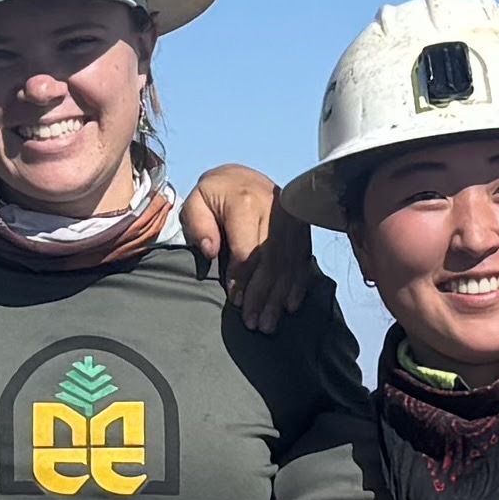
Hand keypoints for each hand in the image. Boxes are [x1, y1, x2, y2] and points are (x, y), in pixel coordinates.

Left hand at [185, 163, 324, 332]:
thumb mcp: (196, 201)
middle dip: (263, 296)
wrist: (239, 176)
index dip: (242, 279)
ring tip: (269, 324)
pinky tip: (290, 305)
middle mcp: (274, 208)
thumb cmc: (213, 194)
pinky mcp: (302, 226)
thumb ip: (199, 225)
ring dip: (279, 297)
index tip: (236, 301)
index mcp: (246, 202)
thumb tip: (211, 251)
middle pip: (271, 261)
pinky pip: (302, 258)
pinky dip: (297, 284)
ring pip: (288, 264)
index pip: (248, 250)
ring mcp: (292, 218)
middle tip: (255, 324)